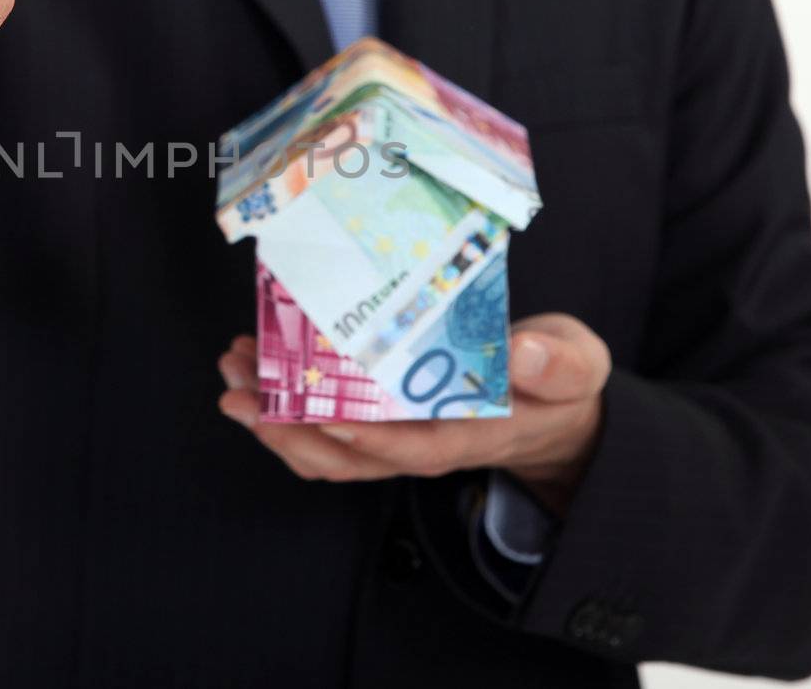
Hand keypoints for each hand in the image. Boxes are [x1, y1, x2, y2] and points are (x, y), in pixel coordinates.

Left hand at [216, 313, 610, 514]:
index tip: (326, 412)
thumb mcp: (577, 366)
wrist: (551, 411)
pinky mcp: (380, 425)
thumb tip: (524, 355)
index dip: (369, 437)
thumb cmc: (558, 383)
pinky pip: (323, 433)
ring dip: (273, 418)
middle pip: (348, 456)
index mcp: (471, 434)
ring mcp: (396, 440)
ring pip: (325, 449)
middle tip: (240, 387)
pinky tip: (256, 373)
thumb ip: (560, 364)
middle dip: (288, 427)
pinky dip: (284, 408)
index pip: (414, 447)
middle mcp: (423, 445)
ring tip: (233, 374)